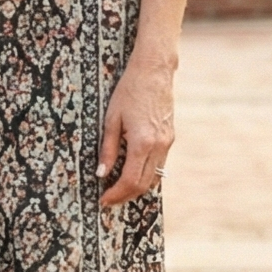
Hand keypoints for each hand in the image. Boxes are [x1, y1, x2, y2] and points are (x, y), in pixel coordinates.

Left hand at [97, 54, 175, 206]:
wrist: (154, 72)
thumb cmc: (129, 91)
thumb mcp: (111, 119)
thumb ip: (108, 149)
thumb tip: (102, 174)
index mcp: (142, 142)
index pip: (130, 180)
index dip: (116, 194)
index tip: (103, 200)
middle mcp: (159, 146)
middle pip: (144, 185)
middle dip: (125, 196)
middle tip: (109, 200)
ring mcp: (167, 143)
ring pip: (154, 177)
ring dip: (137, 188)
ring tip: (118, 190)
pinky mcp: (170, 138)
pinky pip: (159, 165)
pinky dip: (146, 174)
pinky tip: (132, 173)